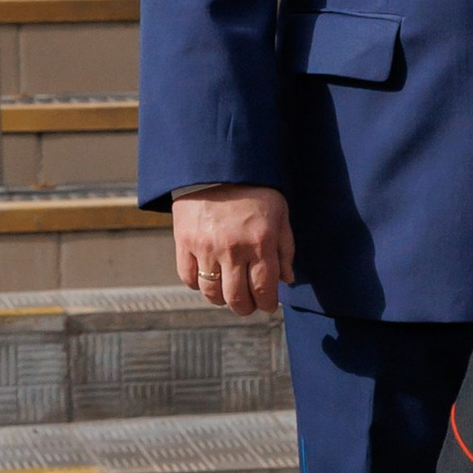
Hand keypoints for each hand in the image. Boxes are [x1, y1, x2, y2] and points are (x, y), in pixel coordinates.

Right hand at [171, 183, 294, 312]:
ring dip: (222, 299)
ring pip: (212, 293)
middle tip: (248, 304)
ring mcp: (206, 247)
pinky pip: (188, 278)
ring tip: (228, 293)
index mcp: (261, 243)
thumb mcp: (280, 214)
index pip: (264, 289)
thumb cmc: (255, 190)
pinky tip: (208, 278)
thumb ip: (285, 249)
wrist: (218, 165)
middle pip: (237, 298)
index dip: (267, 304)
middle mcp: (233, 249)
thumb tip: (287, 280)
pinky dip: (198, 284)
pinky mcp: (184, 242)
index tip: (267, 305)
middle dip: (246, 307)